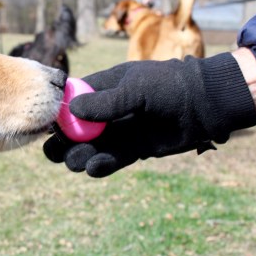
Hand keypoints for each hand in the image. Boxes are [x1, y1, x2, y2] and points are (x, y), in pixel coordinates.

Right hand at [44, 54, 255, 176]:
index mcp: (105, 86)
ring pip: (92, 147)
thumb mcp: (137, 89)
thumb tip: (73, 110)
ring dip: (80, 155)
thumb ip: (108, 102)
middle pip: (78, 128)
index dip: (59, 113)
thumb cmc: (171, 86)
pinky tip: (92, 168)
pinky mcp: (135, 149)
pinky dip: (101, 165)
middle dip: (65, 140)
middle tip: (54, 152)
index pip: (73, 99)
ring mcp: (121, 130)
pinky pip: (113, 159)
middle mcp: (109, 110)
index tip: (49, 126)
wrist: (206, 105)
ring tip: (74, 163)